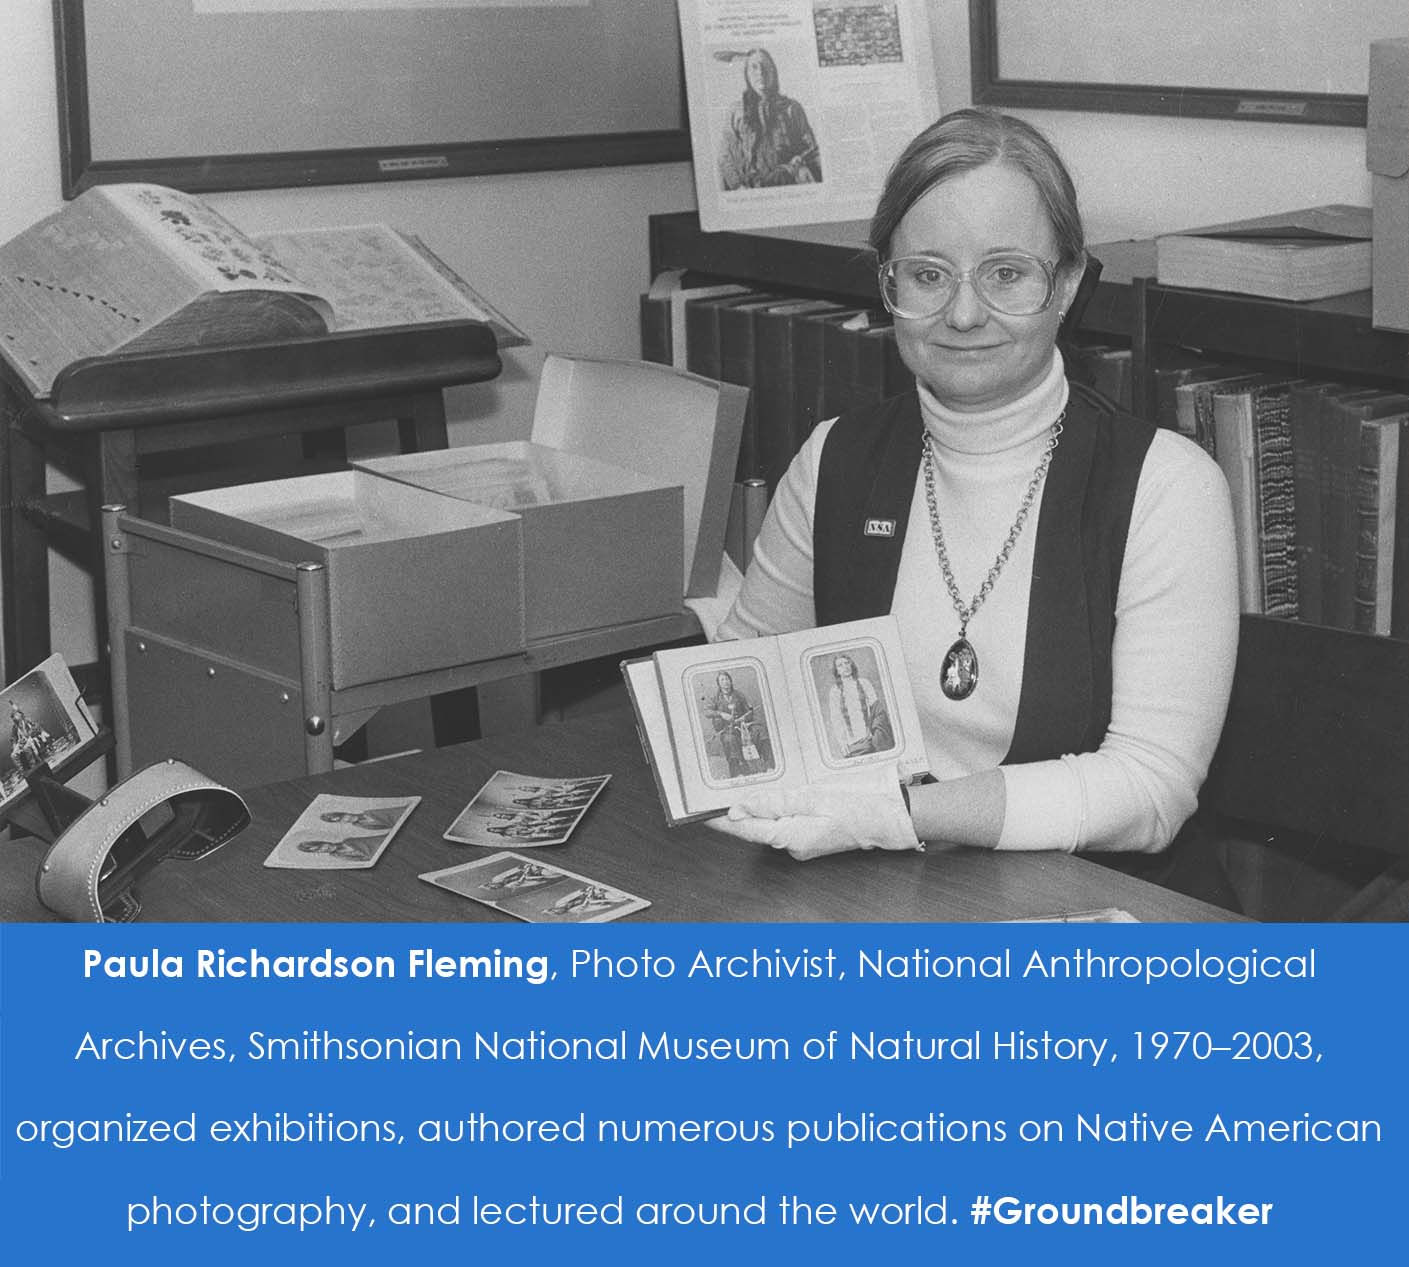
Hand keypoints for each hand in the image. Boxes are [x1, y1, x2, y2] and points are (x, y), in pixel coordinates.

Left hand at [706, 781, 921, 860]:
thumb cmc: (858, 807)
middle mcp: (792, 846)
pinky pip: (784, 823)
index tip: (700, 810)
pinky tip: (772, 796)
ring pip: (769, 824)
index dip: (721, 819)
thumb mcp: (813, 797)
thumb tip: (739, 809)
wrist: (891, 818)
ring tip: (740, 788)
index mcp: (790, 837)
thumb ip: (774, 803)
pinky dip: (775, 810)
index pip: (744, 829)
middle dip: (737, 810)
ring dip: (756, 809)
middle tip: (716, 790)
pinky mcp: (809, 837)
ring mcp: (801, 844)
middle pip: (754, 827)